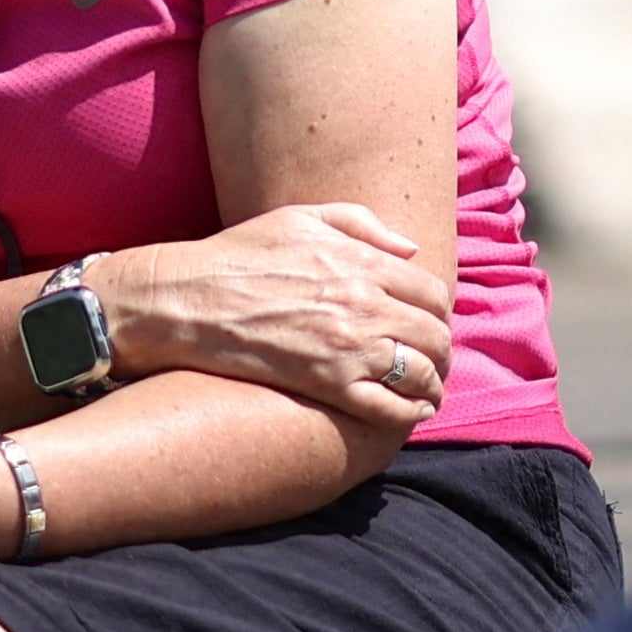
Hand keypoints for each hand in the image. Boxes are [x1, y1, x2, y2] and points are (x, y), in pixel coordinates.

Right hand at [89, 201, 451, 426]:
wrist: (189, 299)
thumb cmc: (240, 254)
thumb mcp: (302, 218)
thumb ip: (362, 226)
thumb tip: (411, 251)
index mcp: (362, 263)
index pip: (432, 292)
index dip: (438, 310)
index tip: (429, 320)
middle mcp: (364, 305)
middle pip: (435, 335)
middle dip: (442, 350)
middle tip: (436, 359)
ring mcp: (349, 349)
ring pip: (421, 373)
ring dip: (433, 383)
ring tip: (428, 389)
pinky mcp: (328, 385)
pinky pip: (389, 408)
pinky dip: (410, 413)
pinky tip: (412, 413)